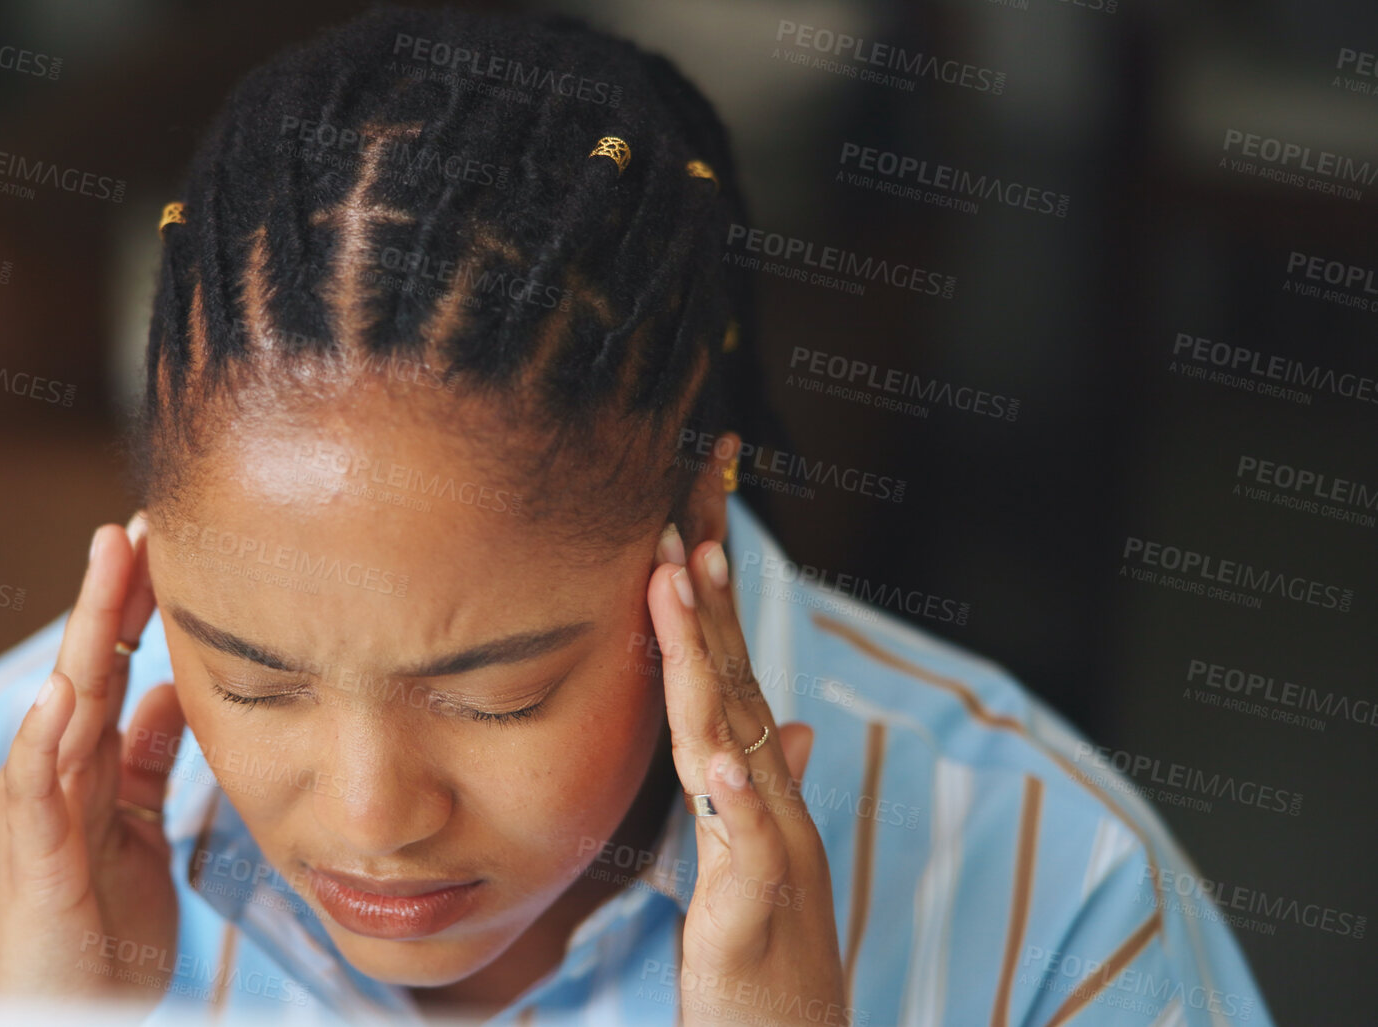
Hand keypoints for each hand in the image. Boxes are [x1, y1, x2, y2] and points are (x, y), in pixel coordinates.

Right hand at [0, 511, 187, 1014]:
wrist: (69, 1019)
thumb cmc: (102, 931)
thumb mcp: (139, 829)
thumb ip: (148, 760)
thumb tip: (172, 690)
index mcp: (89, 767)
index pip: (116, 667)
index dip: (140, 606)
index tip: (173, 542)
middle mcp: (57, 776)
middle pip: (90, 665)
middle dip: (113, 593)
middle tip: (136, 522)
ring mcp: (39, 812)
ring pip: (64, 703)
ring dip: (86, 633)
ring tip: (106, 566)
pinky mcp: (33, 858)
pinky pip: (37, 787)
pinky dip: (45, 735)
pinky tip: (64, 688)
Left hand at [646, 524, 847, 1026]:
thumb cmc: (768, 958)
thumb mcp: (759, 863)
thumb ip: (765, 790)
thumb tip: (790, 728)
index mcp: (758, 785)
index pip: (730, 671)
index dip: (708, 597)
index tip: (686, 519)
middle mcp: (770, 799)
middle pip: (733, 676)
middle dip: (707, 590)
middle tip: (684, 505)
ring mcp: (770, 849)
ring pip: (735, 734)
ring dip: (706, 657)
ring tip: (680, 580)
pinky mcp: (759, 909)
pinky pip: (752, 846)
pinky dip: (740, 798)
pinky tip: (722, 755)